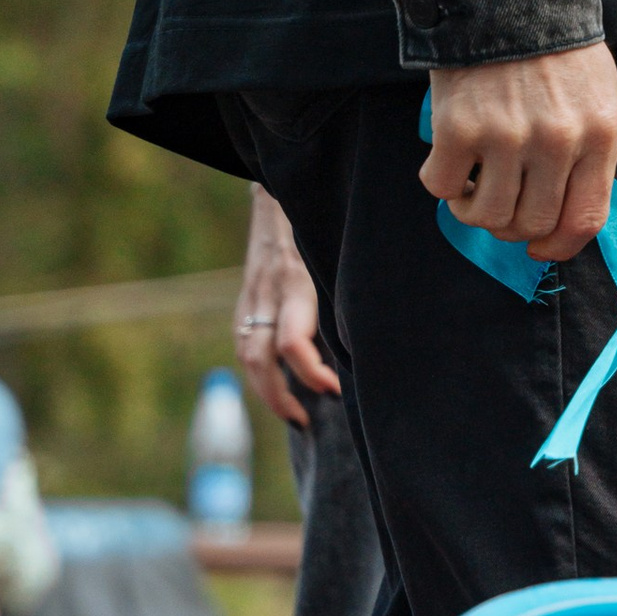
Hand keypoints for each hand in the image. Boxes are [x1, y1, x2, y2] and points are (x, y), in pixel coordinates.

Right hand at [235, 187, 338, 425]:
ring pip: (246, 355)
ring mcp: (250, 297)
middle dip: (278, 396)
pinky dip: (258, 372)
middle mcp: (267, 293)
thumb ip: (347, 290)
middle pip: (259, 359)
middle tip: (305, 421)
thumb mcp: (338, 251)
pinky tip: (277, 387)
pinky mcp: (244, 299)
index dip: (310, 372)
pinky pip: (244, 343)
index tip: (333, 389)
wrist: (278, 195)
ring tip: (294, 414)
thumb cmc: (320, 225)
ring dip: (266, 390)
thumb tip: (372, 341)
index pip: (292, 341)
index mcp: (295, 282)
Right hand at [421, 42, 616, 265]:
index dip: (559, 247)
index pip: (584, 219)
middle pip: (530, 224)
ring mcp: (507, 136)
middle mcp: (557, 141)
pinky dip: (442, 183)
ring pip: (485, 215)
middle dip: (510, 226)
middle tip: (499, 201)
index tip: (540, 249)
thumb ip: (588, 153)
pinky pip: (442, 187)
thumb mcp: (597, 97)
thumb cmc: (555, 48)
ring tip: (472, 181)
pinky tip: (450, 160)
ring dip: (472, 209)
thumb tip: (563, 218)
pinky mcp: (459, 127)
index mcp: (599, 134)